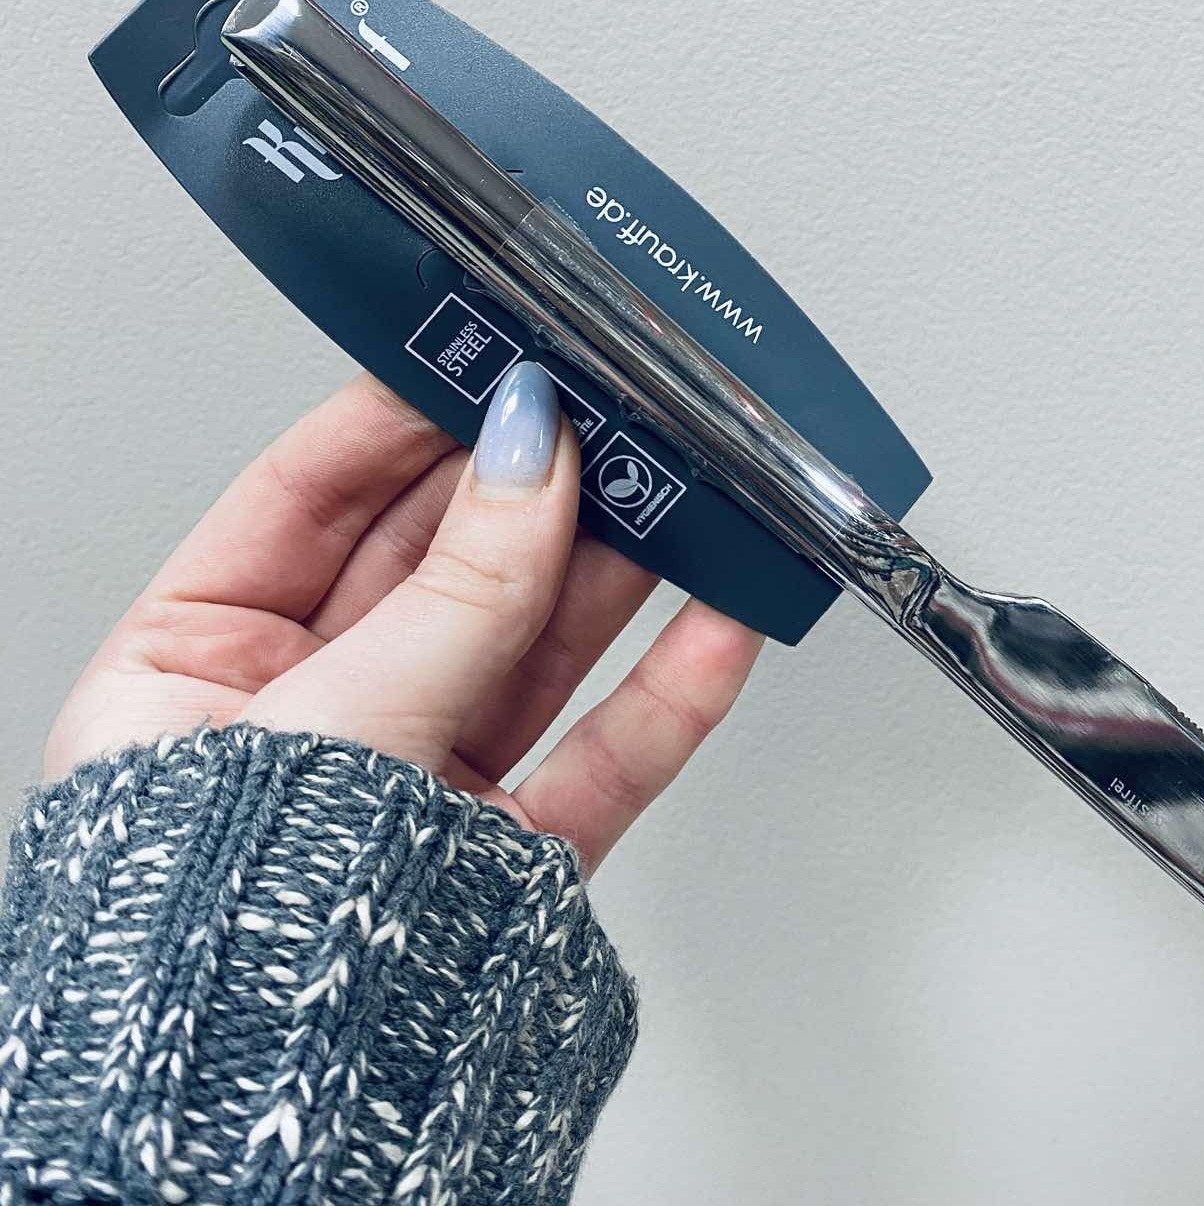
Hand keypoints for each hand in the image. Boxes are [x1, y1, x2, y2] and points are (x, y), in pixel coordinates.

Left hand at [46, 365, 761, 870]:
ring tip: (687, 493)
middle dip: (533, 485)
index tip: (490, 359)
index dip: (407, 418)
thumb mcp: (341, 714)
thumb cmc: (219, 935)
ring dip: (617, 567)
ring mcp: (415, 776)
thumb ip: (458, 584)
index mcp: (198, 663)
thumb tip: (530, 448)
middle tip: (610, 414)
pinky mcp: (503, 851)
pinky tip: (720, 622)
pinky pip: (598, 754)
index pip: (311, 495)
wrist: (268, 1133)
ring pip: (533, 642)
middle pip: (442, 560)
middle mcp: (310, 711)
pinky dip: (667, 691)